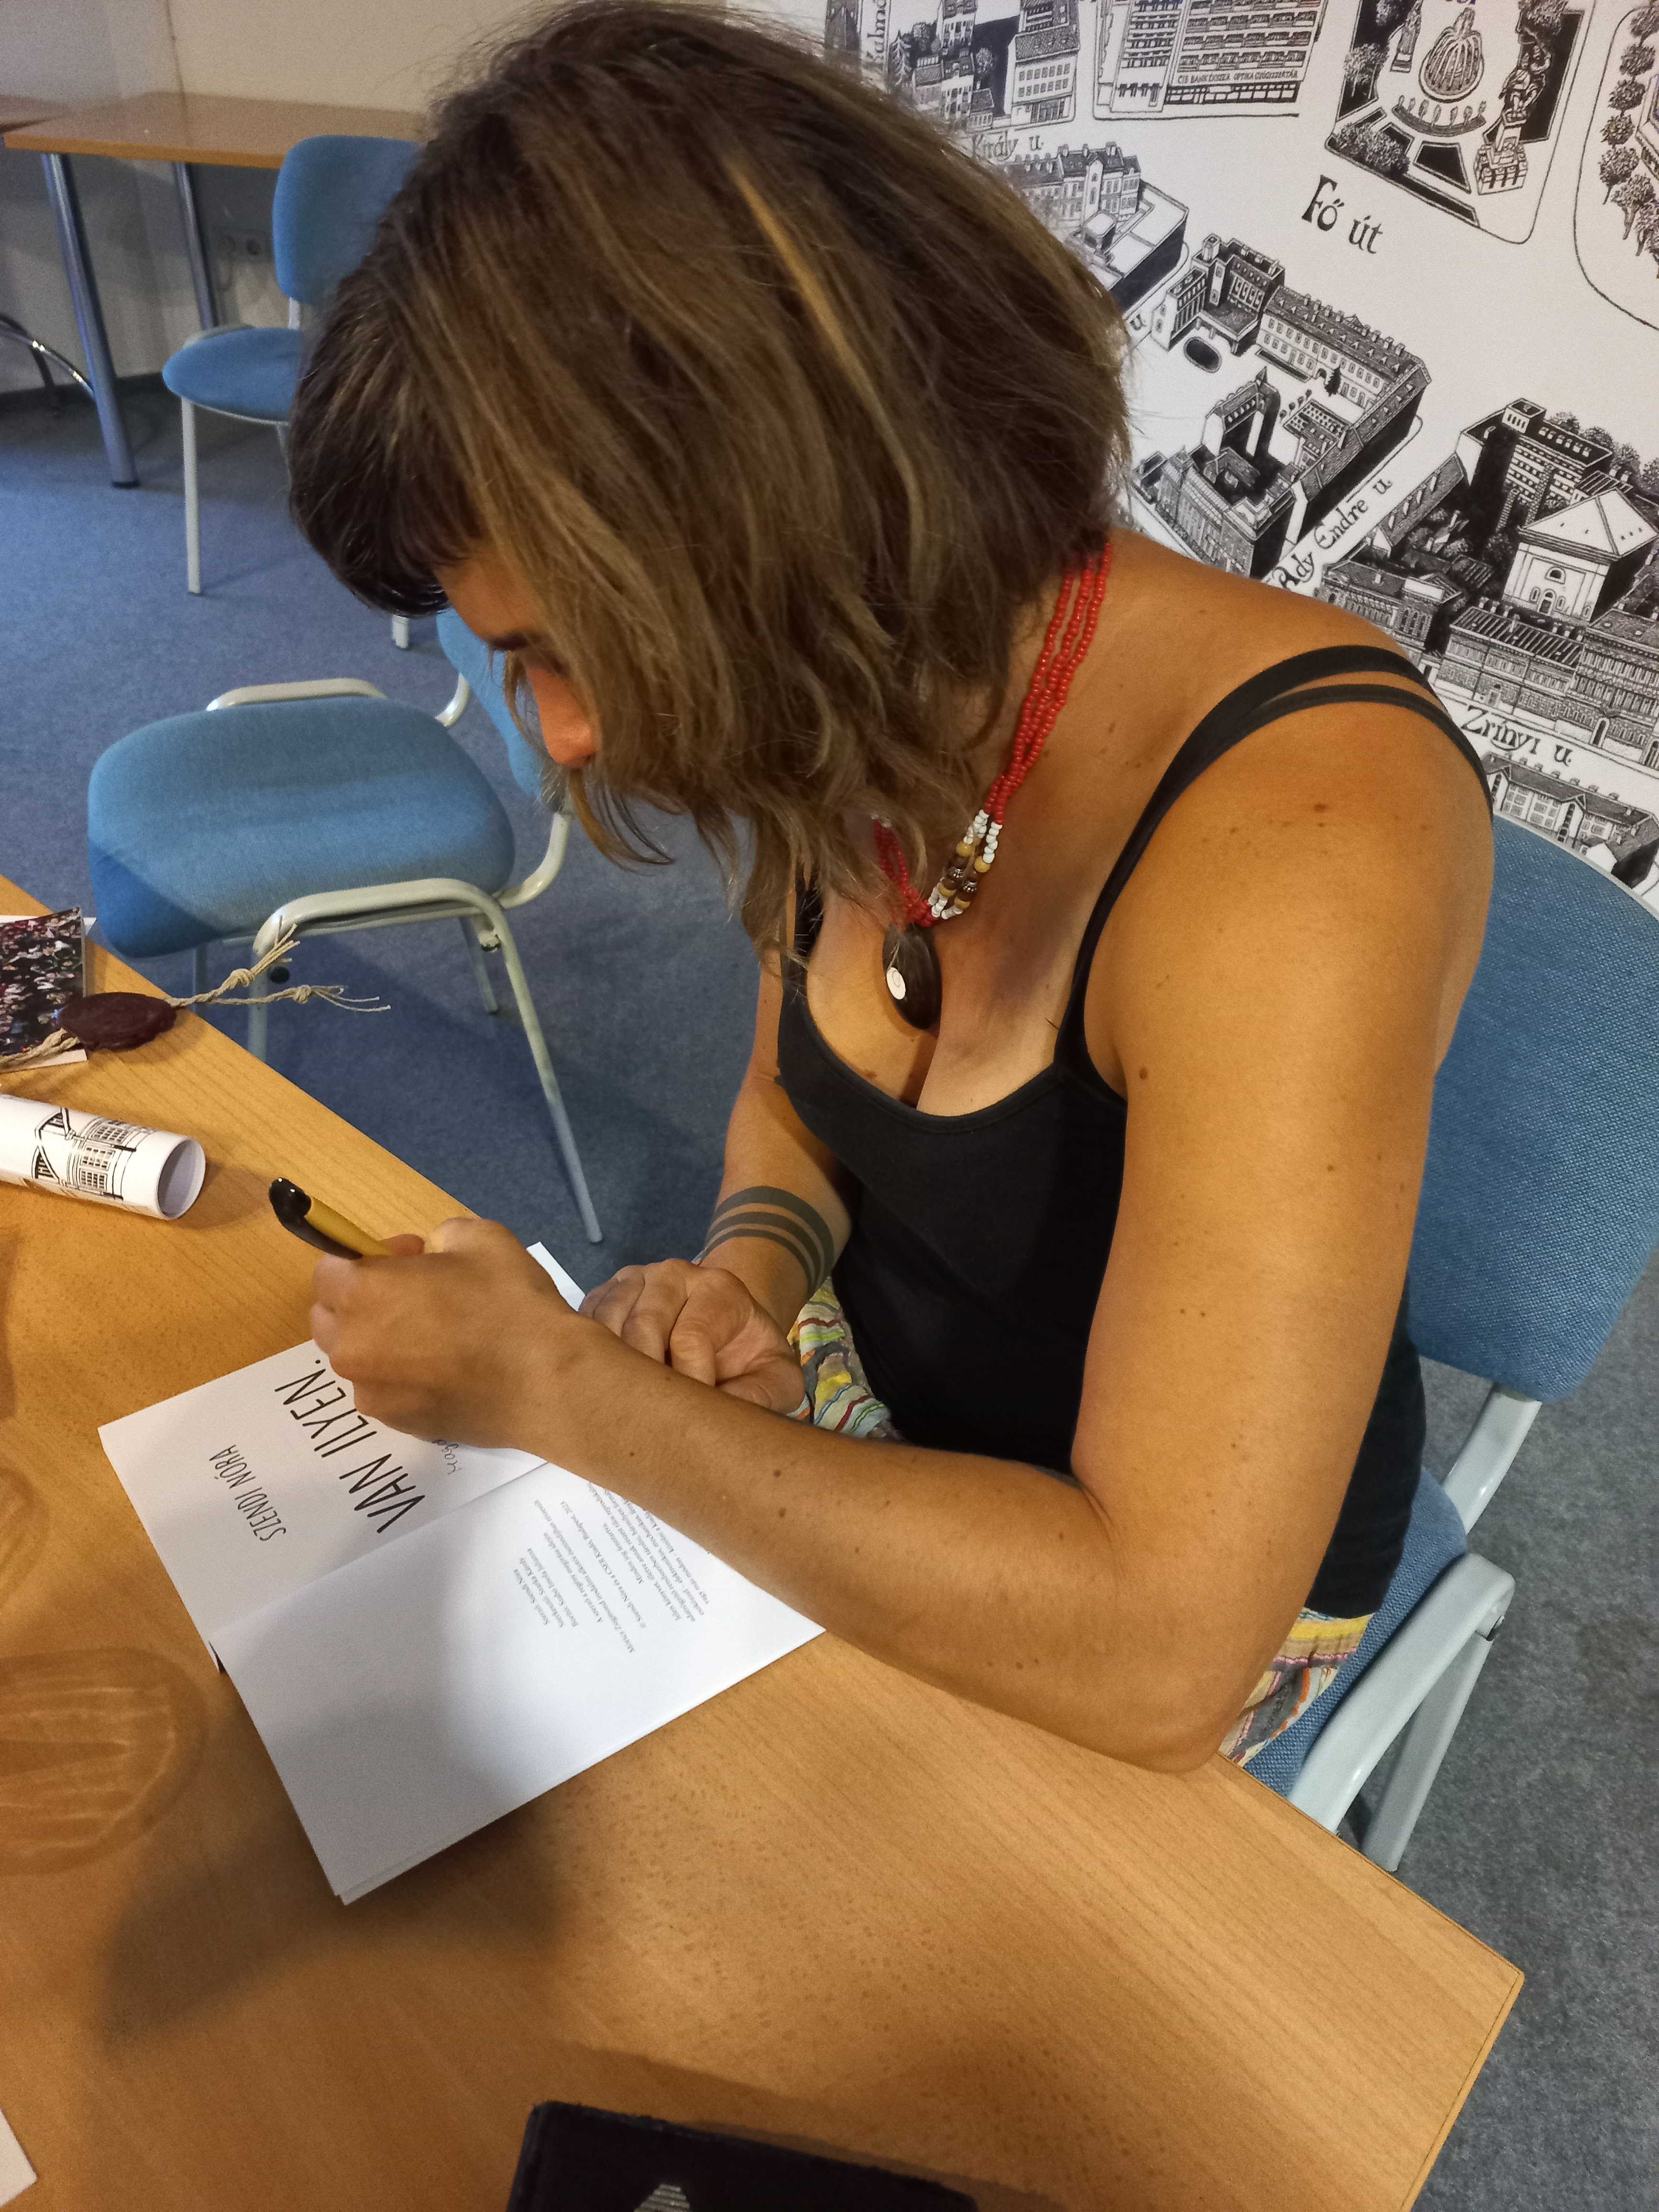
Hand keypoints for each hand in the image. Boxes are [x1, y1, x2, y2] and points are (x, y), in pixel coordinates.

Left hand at [310, 1217, 581, 1446]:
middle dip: (362, 1301)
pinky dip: (403, 1377)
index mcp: (362, 1293)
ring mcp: (371, 1391)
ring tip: (438, 1339)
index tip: (412, 1259)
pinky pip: (384, 1390)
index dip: (368, 1257)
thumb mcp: (479, 1237)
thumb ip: (438, 1238)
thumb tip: (428, 1261)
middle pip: (330, 1316)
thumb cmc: (509, 1303)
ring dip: (381, 1340)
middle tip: (420, 1296)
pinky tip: (450, 1371)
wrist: (546, 1381)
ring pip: (358, 1356)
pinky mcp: (396, 1423)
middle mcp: (352, 1345)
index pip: (328, 1268)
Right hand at [581, 1259, 806, 1415]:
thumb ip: (761, 1396)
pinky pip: (583, 1324)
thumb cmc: (748, 1357)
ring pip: (606, 1327)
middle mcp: (673, 1275)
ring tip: (629, 1410)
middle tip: (650, 1424)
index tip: (689, 1421)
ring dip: (613, 1373)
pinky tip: (608, 1388)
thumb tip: (719, 1416)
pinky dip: (590, 1359)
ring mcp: (633, 1281)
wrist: (725, 1326)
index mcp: (718, 1289)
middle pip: (641, 1330)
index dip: (687, 1386)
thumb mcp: (776, 1379)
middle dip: (645, 1383)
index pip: (689, 1339)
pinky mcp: (604, 1294)